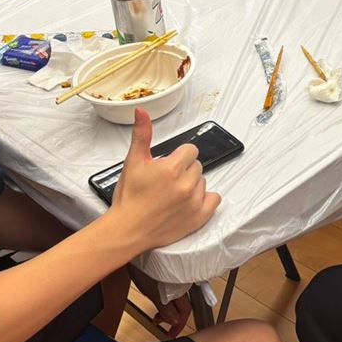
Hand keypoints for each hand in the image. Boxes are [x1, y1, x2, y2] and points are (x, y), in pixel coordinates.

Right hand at [111, 109, 219, 251]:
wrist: (126, 230)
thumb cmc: (129, 198)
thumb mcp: (133, 162)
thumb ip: (142, 134)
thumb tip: (142, 111)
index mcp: (172, 168)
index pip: (190, 150)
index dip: (178, 156)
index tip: (168, 165)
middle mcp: (186, 184)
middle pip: (196, 166)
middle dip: (184, 170)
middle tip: (166, 182)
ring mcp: (194, 202)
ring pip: (203, 182)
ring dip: (192, 185)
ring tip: (172, 194)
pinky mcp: (198, 218)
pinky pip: (214, 199)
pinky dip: (205, 200)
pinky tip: (190, 202)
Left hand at [128, 264, 192, 335]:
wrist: (139, 253)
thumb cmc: (144, 268)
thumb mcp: (153, 292)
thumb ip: (165, 307)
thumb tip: (175, 321)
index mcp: (179, 290)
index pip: (185, 312)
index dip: (179, 325)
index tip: (171, 334)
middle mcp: (180, 286)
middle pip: (182, 307)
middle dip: (173, 320)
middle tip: (163, 328)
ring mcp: (174, 282)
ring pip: (176, 302)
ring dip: (168, 313)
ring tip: (157, 318)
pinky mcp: (167, 278)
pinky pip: (171, 295)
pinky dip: (165, 303)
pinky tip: (157, 305)